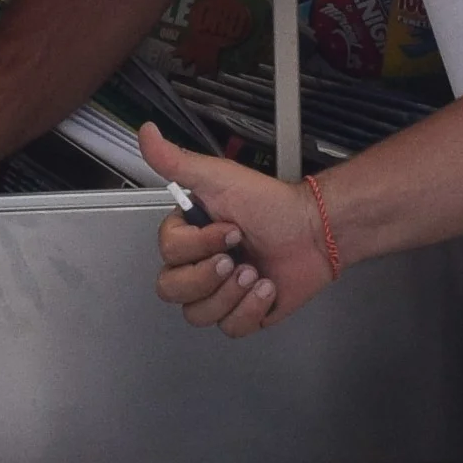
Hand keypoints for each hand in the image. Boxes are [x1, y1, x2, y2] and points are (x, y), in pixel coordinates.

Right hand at [142, 125, 332, 336]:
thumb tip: (146, 134)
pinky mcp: (244, 313)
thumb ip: (176, 161)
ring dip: (231, 294)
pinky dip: (251, 310)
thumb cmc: (272, 204)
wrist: (316, 231)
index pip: (168, 255)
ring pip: (199, 314)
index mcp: (189, 236)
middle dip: (207, 278)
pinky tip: (266, 287)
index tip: (228, 229)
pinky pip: (230, 328)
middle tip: (236, 258)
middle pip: (173, 290)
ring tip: (255, 272)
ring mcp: (220, 292)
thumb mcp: (219, 177)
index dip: (197, 248)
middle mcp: (200, 265)